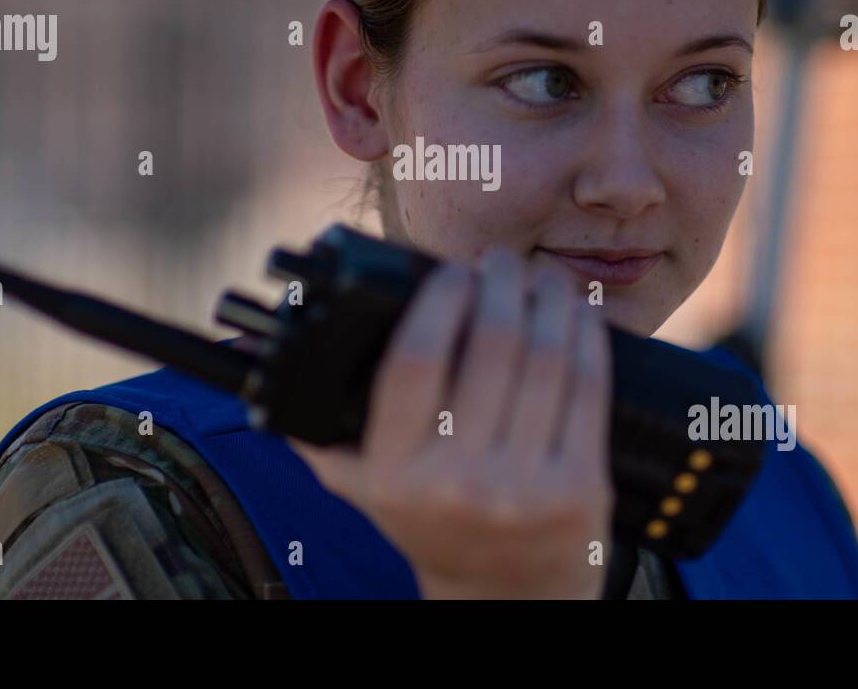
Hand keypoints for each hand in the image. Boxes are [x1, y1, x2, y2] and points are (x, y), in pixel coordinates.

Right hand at [286, 245, 613, 598]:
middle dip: (502, 284)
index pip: (414, 359)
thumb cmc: (433, 520)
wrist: (506, 596)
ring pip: (546, 358)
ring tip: (542, 278)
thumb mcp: (365, 484)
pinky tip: (579, 314)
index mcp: (394, 472)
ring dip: (550, 300)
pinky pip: (589, 388)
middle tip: (504, 262)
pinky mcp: (580, 489)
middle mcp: (457, 482)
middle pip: (490, 345)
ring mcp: (524, 488)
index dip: (440, 299)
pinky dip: (588, 337)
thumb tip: (268, 358)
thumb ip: (320, 427)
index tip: (454, 271)